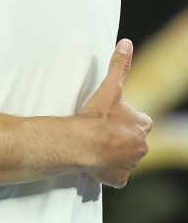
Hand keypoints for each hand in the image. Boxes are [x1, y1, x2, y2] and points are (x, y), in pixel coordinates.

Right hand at [79, 39, 152, 187]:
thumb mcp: (110, 87)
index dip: (128, 120)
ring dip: (114, 154)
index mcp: (141, 125)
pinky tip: (97, 166)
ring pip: (125, 159)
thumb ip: (119, 66)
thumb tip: (126, 43)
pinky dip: (108, 173)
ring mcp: (130, 164)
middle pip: (134, 141)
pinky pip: (115, 177)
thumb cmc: (96, 117)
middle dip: (121, 138)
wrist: (82, 143)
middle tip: (102, 133)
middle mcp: (141, 146)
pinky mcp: (118, 178)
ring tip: (96, 147)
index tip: (113, 118)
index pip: (141, 122)